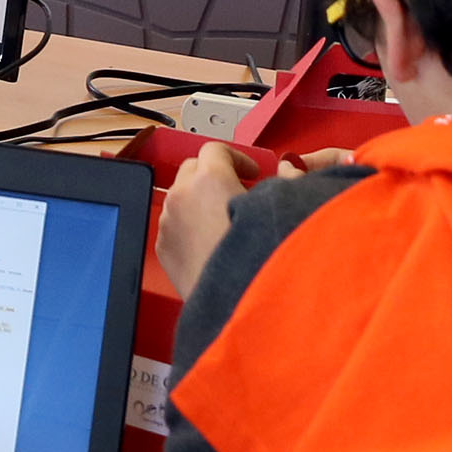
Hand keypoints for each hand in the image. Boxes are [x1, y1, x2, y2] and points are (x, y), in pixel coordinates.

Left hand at [157, 141, 334, 298]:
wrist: (239, 302)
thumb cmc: (263, 258)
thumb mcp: (284, 208)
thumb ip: (289, 181)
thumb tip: (289, 170)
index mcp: (209, 179)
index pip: (215, 149)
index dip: (237, 157)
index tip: (251, 172)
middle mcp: (182, 196)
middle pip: (192, 168)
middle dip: (215, 174)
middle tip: (240, 191)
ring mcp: (167, 222)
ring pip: (180, 197)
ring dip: (201, 200)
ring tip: (227, 220)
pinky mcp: (162, 248)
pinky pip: (174, 224)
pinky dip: (189, 225)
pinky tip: (213, 243)